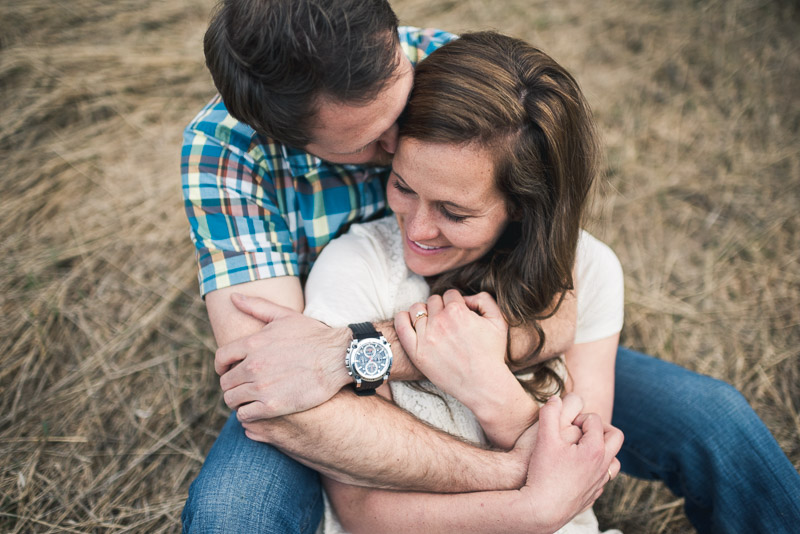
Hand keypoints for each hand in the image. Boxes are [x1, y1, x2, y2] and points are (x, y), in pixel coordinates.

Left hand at [216, 294, 350, 420]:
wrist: (339, 357)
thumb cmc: (314, 335)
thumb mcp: (285, 315)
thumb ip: (257, 306)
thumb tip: (233, 296)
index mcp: (253, 343)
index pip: (221, 358)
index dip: (221, 366)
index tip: (227, 371)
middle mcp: (253, 366)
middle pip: (225, 382)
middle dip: (232, 384)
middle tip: (242, 387)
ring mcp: (262, 387)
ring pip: (232, 400)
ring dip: (237, 401)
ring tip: (248, 399)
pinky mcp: (273, 406)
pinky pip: (245, 415)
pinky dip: (246, 413)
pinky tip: (256, 409)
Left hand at [395, 290, 510, 409]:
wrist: (483, 385)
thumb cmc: (492, 354)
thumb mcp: (498, 321)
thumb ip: (484, 300)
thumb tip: (465, 297)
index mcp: (458, 311)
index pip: (449, 294)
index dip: (456, 303)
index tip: (459, 314)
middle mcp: (440, 322)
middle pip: (433, 300)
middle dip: (441, 308)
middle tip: (448, 323)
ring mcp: (426, 337)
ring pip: (417, 310)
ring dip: (425, 313)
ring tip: (433, 324)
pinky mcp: (416, 352)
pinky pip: (401, 325)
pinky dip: (403, 318)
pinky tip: (409, 320)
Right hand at [517, 396, 623, 531]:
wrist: (541, 510)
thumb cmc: (543, 473)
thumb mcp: (544, 438)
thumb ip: (549, 414)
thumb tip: (554, 398)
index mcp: (595, 449)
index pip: (595, 420)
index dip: (579, 416)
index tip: (564, 423)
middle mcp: (603, 465)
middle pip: (615, 436)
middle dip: (600, 427)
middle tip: (580, 428)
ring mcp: (600, 482)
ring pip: (614, 459)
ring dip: (602, 448)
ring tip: (582, 446)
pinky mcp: (593, 495)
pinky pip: (604, 477)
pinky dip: (596, 467)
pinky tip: (578, 467)